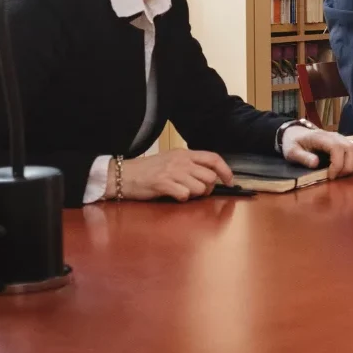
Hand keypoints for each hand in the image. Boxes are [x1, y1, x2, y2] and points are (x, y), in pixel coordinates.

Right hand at [118, 150, 232, 201]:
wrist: (123, 175)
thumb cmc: (149, 170)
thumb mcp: (172, 160)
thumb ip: (190, 164)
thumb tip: (212, 175)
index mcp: (185, 153)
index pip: (213, 158)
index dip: (225, 171)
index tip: (229, 181)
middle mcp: (181, 161)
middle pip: (210, 177)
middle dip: (208, 188)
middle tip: (198, 192)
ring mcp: (173, 172)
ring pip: (200, 188)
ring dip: (195, 194)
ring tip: (182, 192)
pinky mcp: (163, 184)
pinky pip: (185, 195)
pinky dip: (182, 199)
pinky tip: (173, 196)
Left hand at [280, 126, 352, 178]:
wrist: (296, 133)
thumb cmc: (293, 143)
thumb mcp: (291, 151)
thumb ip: (302, 157)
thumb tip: (315, 163)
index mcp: (322, 137)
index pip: (337, 148)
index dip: (337, 164)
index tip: (330, 176)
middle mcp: (336, 136)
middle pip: (352, 148)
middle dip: (348, 167)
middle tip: (337, 177)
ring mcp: (342, 138)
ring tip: (343, 173)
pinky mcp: (346, 142)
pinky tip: (348, 167)